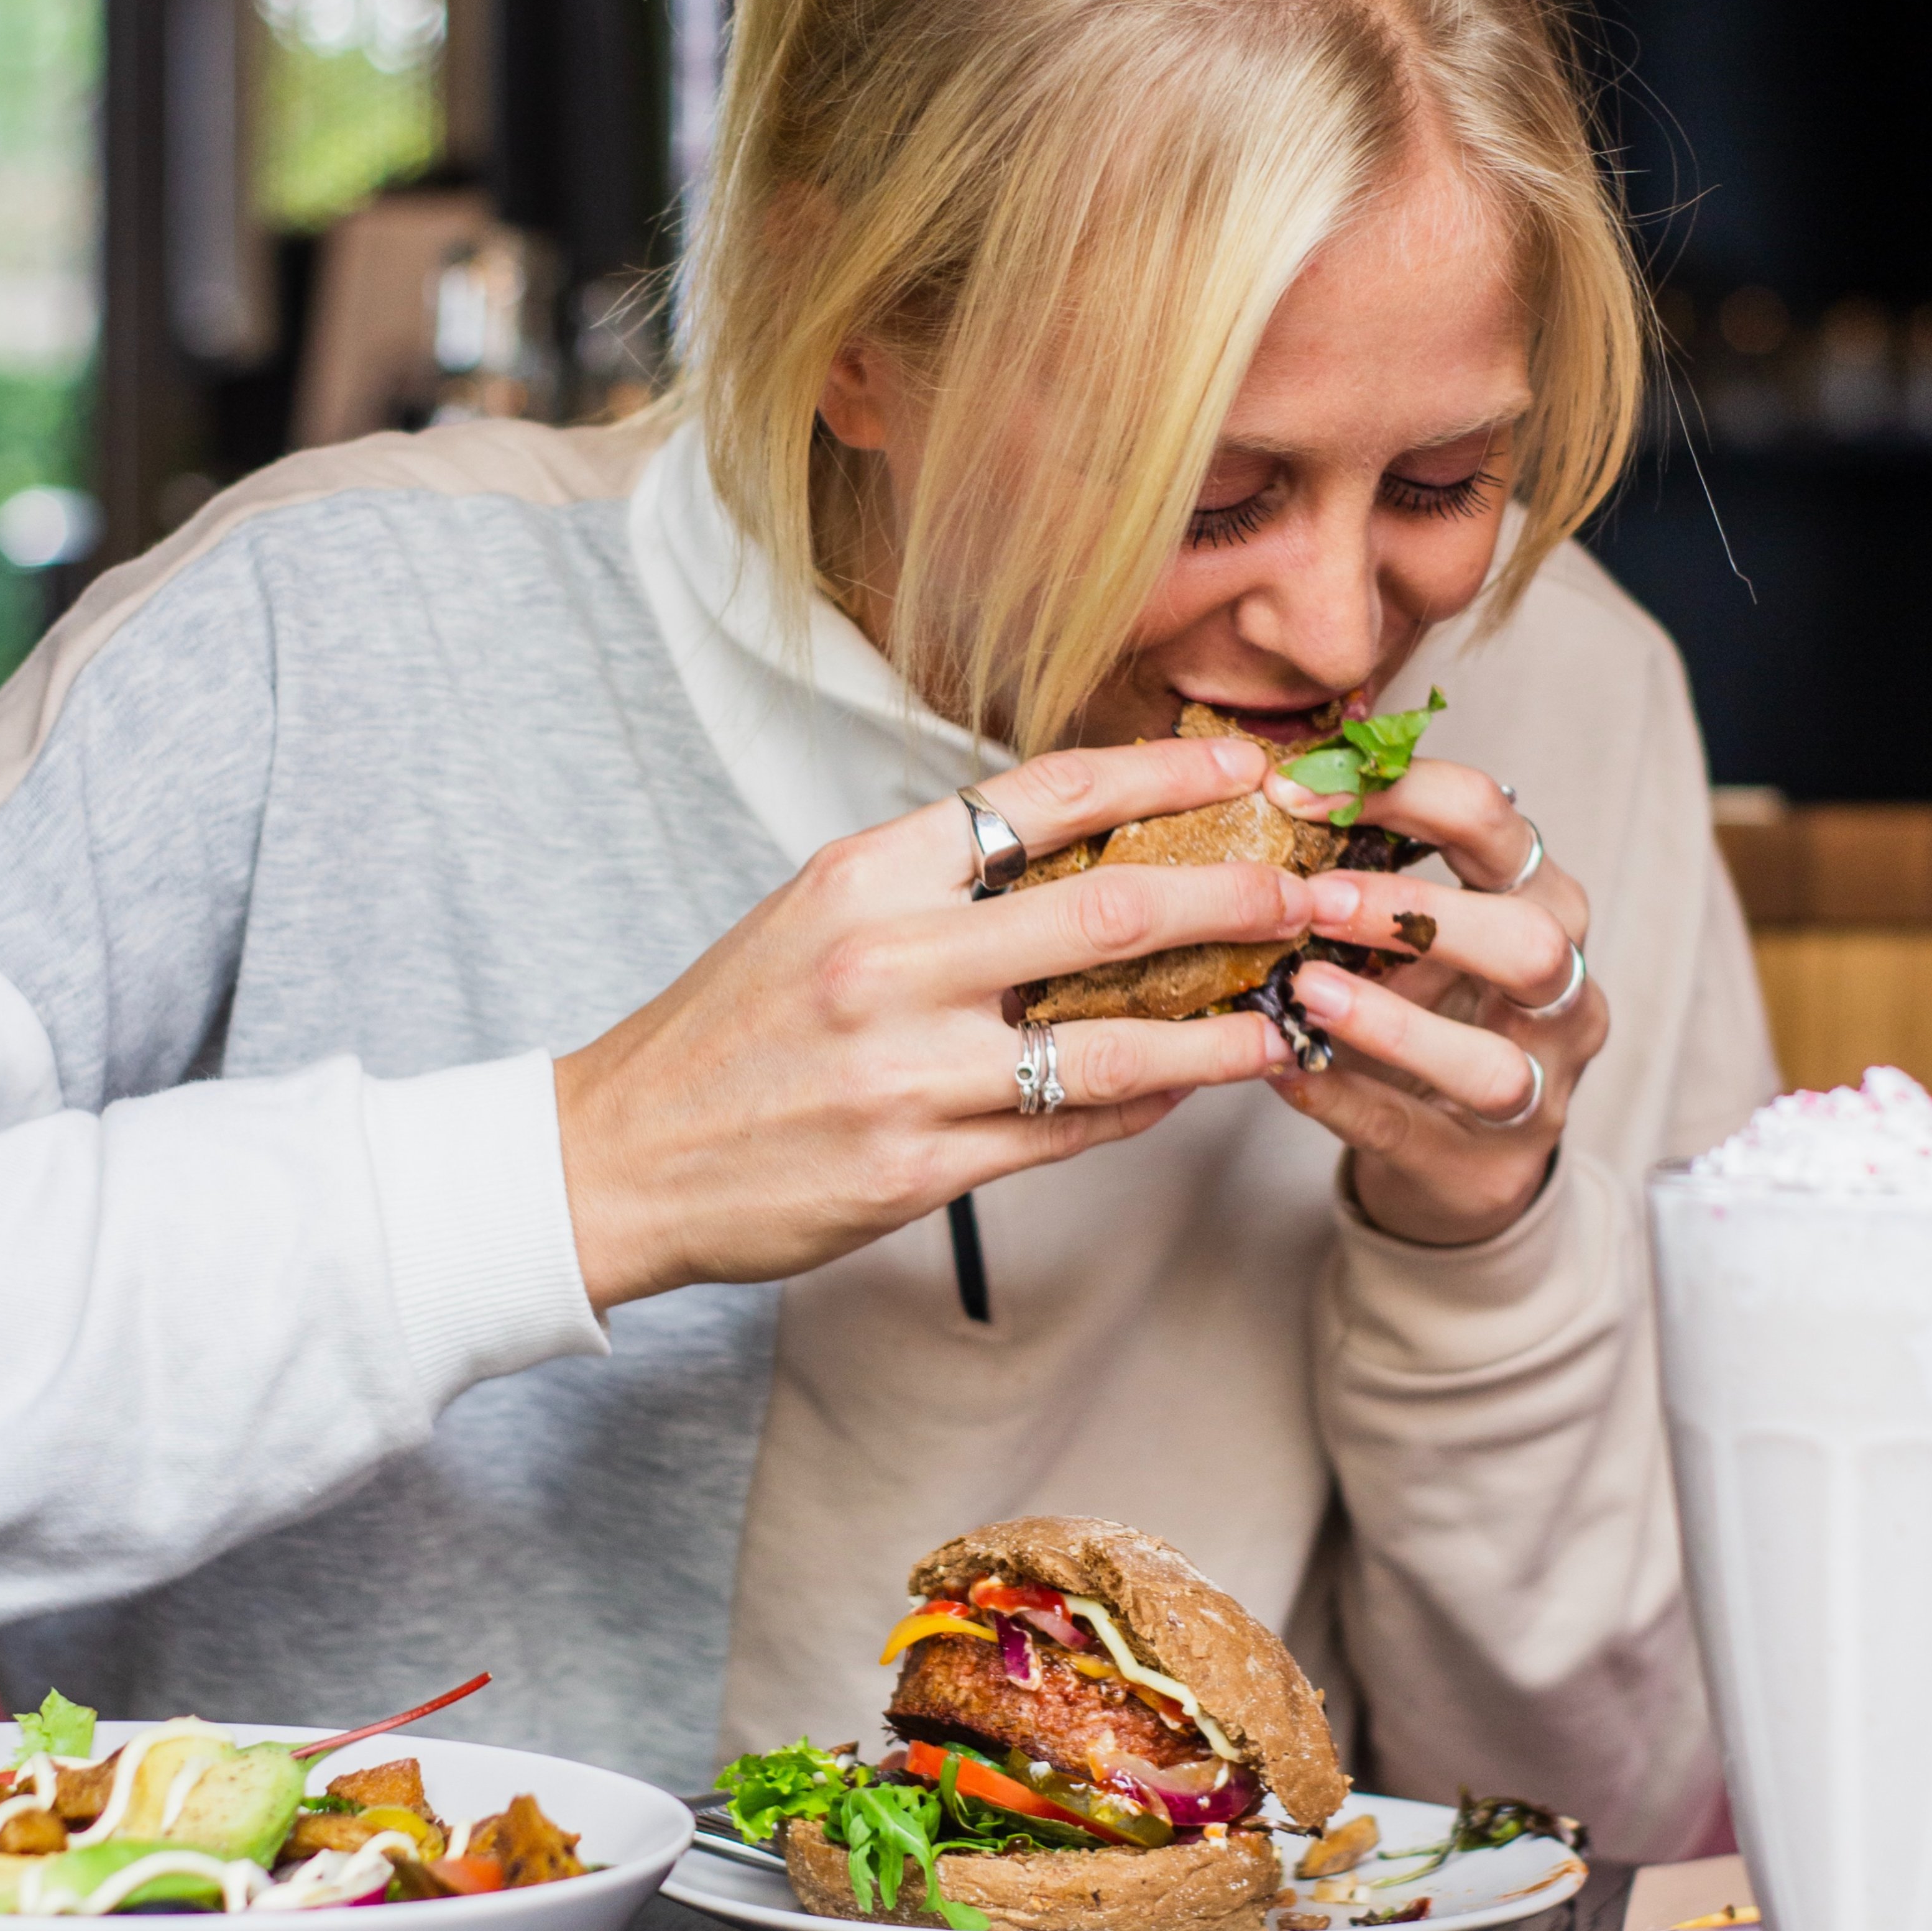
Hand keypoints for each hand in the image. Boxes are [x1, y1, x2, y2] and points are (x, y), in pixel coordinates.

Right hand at [556, 737, 1312, 1309]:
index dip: (1164, 770)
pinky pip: (1068, 1131)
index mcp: (866, 873)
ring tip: (1285, 1017)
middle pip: (1111, 910)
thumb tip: (1077, 861)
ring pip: (1113, 1043)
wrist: (619, 1153)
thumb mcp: (815, 916)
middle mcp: (890, 959)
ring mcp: (907, 1070)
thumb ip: (937, 886)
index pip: (1045, 794)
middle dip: (1236, 895)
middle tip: (1312, 891)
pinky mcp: (916, 1168)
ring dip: (1219, 1029)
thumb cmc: (727, 1028)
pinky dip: (1142, 1106)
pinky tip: (1186, 1089)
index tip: (1246, 761)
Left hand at [1262, 759, 1606, 1246]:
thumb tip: (1272, 793)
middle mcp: (1563, 994)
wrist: (1455, 1157)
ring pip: (1490, 1061)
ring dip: (1391, 1023)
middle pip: (1530, 940)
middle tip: (1314, 900)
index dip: (1404, 793)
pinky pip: (1413, 1133)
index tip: (1299, 792)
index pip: (1497, 823)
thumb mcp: (1408, 934)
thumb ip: (1362, 873)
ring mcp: (1539, 1092)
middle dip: (1419, 913)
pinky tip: (1284, 1068)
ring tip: (1304, 990)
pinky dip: (1344, 1099)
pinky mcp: (1486, 1170)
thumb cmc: (1426, 1012)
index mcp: (1541, 904)